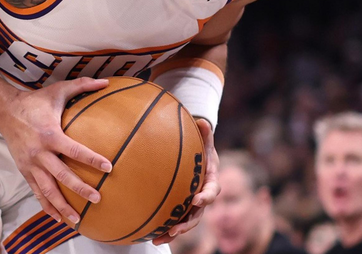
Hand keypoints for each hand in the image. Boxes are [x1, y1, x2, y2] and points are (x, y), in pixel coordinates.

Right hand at [0, 78, 111, 224]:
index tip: (108, 167)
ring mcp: (31, 164)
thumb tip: (106, 82)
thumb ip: (82, 86)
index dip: (91, 159)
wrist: (5, 112)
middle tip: (97, 198)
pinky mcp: (25, 171)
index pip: (74, 150)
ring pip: (48, 190)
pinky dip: (47, 206)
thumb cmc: (35, 101)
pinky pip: (37, 193)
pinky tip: (58, 218)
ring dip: (62, 206)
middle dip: (80, 189)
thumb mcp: (58, 90)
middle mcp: (40, 153)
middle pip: (62, 176)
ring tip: (77, 220)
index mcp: (50, 134)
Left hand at [153, 119, 218, 244]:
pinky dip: (164, 229)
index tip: (197, 200)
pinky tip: (149, 236)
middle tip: (175, 229)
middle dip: (187, 224)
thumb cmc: (201, 146)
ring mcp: (192, 205)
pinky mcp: (181, 208)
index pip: (212, 192)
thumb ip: (205, 133)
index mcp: (210, 182)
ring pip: (185, 222)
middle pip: (198, 214)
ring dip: (173, 232)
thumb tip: (203, 121)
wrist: (198, 156)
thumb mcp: (204, 139)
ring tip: (158, 239)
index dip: (206, 197)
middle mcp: (202, 197)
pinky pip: (174, 220)